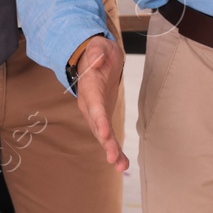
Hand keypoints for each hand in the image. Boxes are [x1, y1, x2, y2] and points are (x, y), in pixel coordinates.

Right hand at [73, 35, 127, 172]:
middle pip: (96, 126)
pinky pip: (109, 136)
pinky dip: (115, 150)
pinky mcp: (103, 118)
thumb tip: (98, 58)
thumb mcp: (98, 46)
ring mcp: (96, 113)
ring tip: (121, 166)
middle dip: (105, 142)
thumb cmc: (98, 52)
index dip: (99, 120)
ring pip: (102, 135)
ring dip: (111, 151)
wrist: (95, 59)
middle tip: (113, 158)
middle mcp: (90, 105)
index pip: (94, 106)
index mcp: (89, 89)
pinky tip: (123, 164)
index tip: (104, 133)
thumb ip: (97, 52)